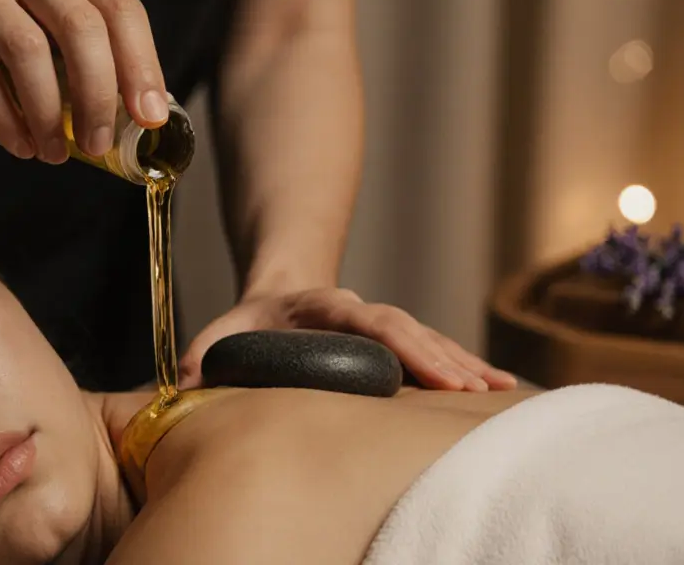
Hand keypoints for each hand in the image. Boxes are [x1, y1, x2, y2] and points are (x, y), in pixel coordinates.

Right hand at [0, 0, 168, 162]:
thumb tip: (139, 117)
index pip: (120, 9)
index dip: (141, 66)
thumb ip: (87, 58)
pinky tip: (19, 145)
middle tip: (99, 144)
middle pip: (80, 27)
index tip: (149, 117)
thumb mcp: (44, 28)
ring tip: (54, 154)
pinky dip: (5, 117)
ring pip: (30, 51)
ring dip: (48, 114)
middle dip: (98, 95)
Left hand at [178, 288, 517, 391]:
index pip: (371, 320)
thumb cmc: (253, 321)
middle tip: (473, 391)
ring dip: (464, 364)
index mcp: (326, 307)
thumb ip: (205, 352)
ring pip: (431, 339)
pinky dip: (465, 367)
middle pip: (410, 330)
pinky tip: (497, 387)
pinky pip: (437, 351)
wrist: (281, 291)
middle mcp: (362, 311)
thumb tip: (183, 382)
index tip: (428, 370)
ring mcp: (385, 325)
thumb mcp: (225, 329)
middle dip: (443, 360)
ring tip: (499, 391)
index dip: (402, 343)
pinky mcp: (399, 341)